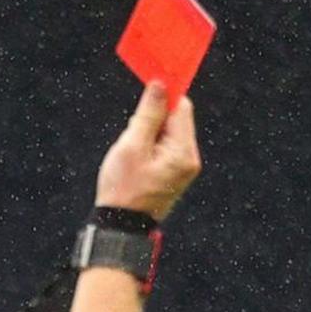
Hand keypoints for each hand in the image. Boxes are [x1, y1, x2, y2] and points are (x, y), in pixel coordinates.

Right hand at [96, 81, 201, 220]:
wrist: (121, 226)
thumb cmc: (123, 189)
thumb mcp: (132, 146)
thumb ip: (148, 114)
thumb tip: (160, 85)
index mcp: (183, 152)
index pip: (181, 108)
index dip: (164, 96)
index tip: (146, 94)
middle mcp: (190, 159)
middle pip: (176, 119)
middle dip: (153, 119)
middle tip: (132, 135)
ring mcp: (184, 168)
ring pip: (168, 133)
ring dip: (148, 134)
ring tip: (132, 154)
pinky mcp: (175, 173)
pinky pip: (165, 147)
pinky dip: (149, 147)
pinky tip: (137, 161)